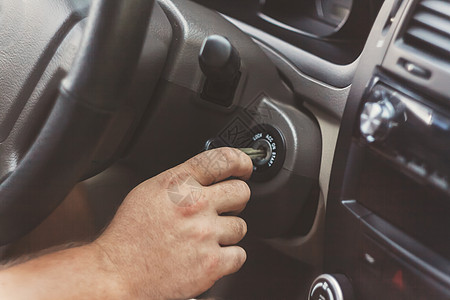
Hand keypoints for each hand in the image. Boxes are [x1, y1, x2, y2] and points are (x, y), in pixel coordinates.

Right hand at [95, 147, 252, 298]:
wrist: (117, 273)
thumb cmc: (129, 235)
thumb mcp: (149, 192)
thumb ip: (180, 181)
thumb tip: (206, 176)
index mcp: (178, 183)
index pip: (222, 159)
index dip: (241, 161)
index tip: (245, 167)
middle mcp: (194, 205)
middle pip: (241, 192)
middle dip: (236, 200)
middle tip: (224, 208)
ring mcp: (205, 234)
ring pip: (241, 226)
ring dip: (228, 232)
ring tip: (205, 238)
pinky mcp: (211, 264)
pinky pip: (239, 255)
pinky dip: (228, 258)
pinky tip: (209, 255)